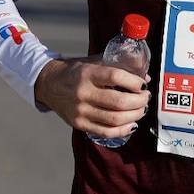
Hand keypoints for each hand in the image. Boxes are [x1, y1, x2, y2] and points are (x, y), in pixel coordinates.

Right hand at [34, 57, 150, 136]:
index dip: (134, 82)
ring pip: (114, 119)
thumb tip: (145, 77)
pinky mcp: (78, 124)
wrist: (48, 84)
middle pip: (118, 102)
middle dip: (139, 102)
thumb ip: (118, 66)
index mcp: (88, 73)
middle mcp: (83, 93)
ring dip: (134, 116)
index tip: (144, 85)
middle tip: (145, 98)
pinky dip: (122, 130)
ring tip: (141, 110)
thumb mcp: (93, 61)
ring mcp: (80, 111)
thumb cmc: (75, 71)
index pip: (116, 77)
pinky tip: (131, 124)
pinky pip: (105, 132)